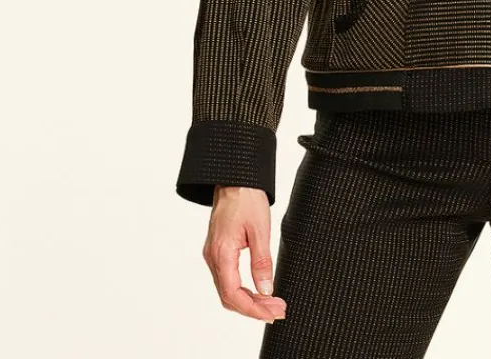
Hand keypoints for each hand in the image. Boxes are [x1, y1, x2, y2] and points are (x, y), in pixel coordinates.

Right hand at [201, 185, 287, 321]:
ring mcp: (213, 254)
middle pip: (229, 296)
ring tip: (272, 303)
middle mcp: (213, 256)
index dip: (252, 309)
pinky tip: (257, 290)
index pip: (232, 294)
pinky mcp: (217, 250)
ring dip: (248, 299)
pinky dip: (242, 289)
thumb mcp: (260, 229)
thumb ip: (262, 262)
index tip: (271, 314)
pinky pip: (226, 278)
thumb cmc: (247, 197)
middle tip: (277, 310)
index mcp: (222, 252)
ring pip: (227, 289)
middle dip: (253, 308)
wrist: (235, 176)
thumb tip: (266, 289)